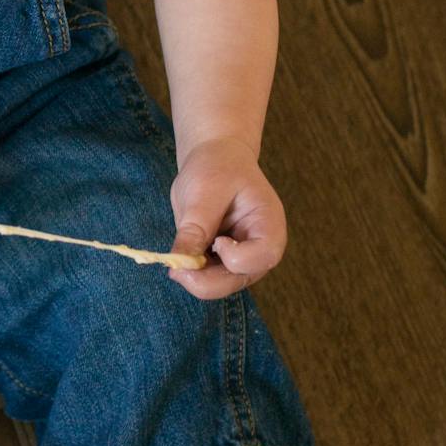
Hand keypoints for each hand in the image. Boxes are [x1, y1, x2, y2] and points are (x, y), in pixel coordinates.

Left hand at [168, 136, 286, 299]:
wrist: (217, 159)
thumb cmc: (218, 167)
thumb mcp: (205, 191)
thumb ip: (196, 227)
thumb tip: (180, 263)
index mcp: (270, 226)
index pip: (261, 258)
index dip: (234, 257)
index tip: (216, 239)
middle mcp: (261, 250)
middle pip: (238, 280)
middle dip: (205, 280)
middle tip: (175, 268)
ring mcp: (243, 259)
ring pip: (219, 285)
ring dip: (195, 278)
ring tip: (177, 257)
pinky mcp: (223, 262)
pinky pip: (207, 278)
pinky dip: (191, 273)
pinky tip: (180, 257)